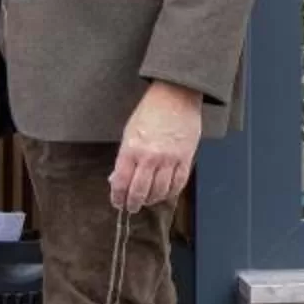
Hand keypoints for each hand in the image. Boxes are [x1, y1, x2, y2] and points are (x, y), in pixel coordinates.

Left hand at [109, 81, 202, 212]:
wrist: (176, 96)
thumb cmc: (150, 111)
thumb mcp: (129, 132)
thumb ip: (124, 158)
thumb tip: (118, 179)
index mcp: (131, 149)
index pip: (121, 183)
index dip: (118, 197)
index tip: (118, 203)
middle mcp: (150, 157)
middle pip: (139, 192)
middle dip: (133, 204)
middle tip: (131, 207)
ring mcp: (169, 159)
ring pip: (159, 191)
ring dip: (151, 200)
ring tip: (147, 201)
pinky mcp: (186, 159)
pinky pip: (178, 184)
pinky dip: (170, 193)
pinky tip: (164, 194)